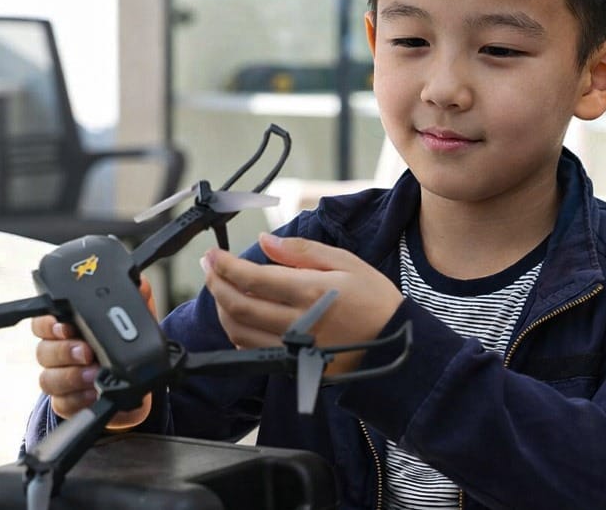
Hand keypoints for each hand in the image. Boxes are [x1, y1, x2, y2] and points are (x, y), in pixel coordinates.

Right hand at [32, 275, 156, 427]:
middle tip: (87, 351)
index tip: (65, 326)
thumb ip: (136, 298)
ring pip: (48, 378)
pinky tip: (93, 393)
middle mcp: (57, 353)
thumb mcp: (136, 317)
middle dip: (64, 351)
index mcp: (66, 327)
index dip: (48, 324)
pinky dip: (78, 399)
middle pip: (43, 350)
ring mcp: (60, 378)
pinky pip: (62, 403)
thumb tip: (141, 284)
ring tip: (94, 374)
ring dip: (72, 376)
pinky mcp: (66, 402)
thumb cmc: (125, 344)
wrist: (134, 382)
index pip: (42, 322)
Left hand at [202, 233, 402, 374]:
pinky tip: (240, 315)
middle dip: (215, 283)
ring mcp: (293, 348)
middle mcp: (297, 323)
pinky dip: (238, 332)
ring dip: (221, 308)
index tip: (213, 254)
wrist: (397, 344)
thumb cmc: (375, 299)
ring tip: (219, 288)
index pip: (252, 279)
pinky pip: (253, 350)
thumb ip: (301, 251)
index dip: (225, 265)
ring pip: (239, 332)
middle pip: (237, 306)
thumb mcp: (346, 262)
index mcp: (310, 292)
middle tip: (208, 266)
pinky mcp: (293, 365)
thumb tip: (264, 241)